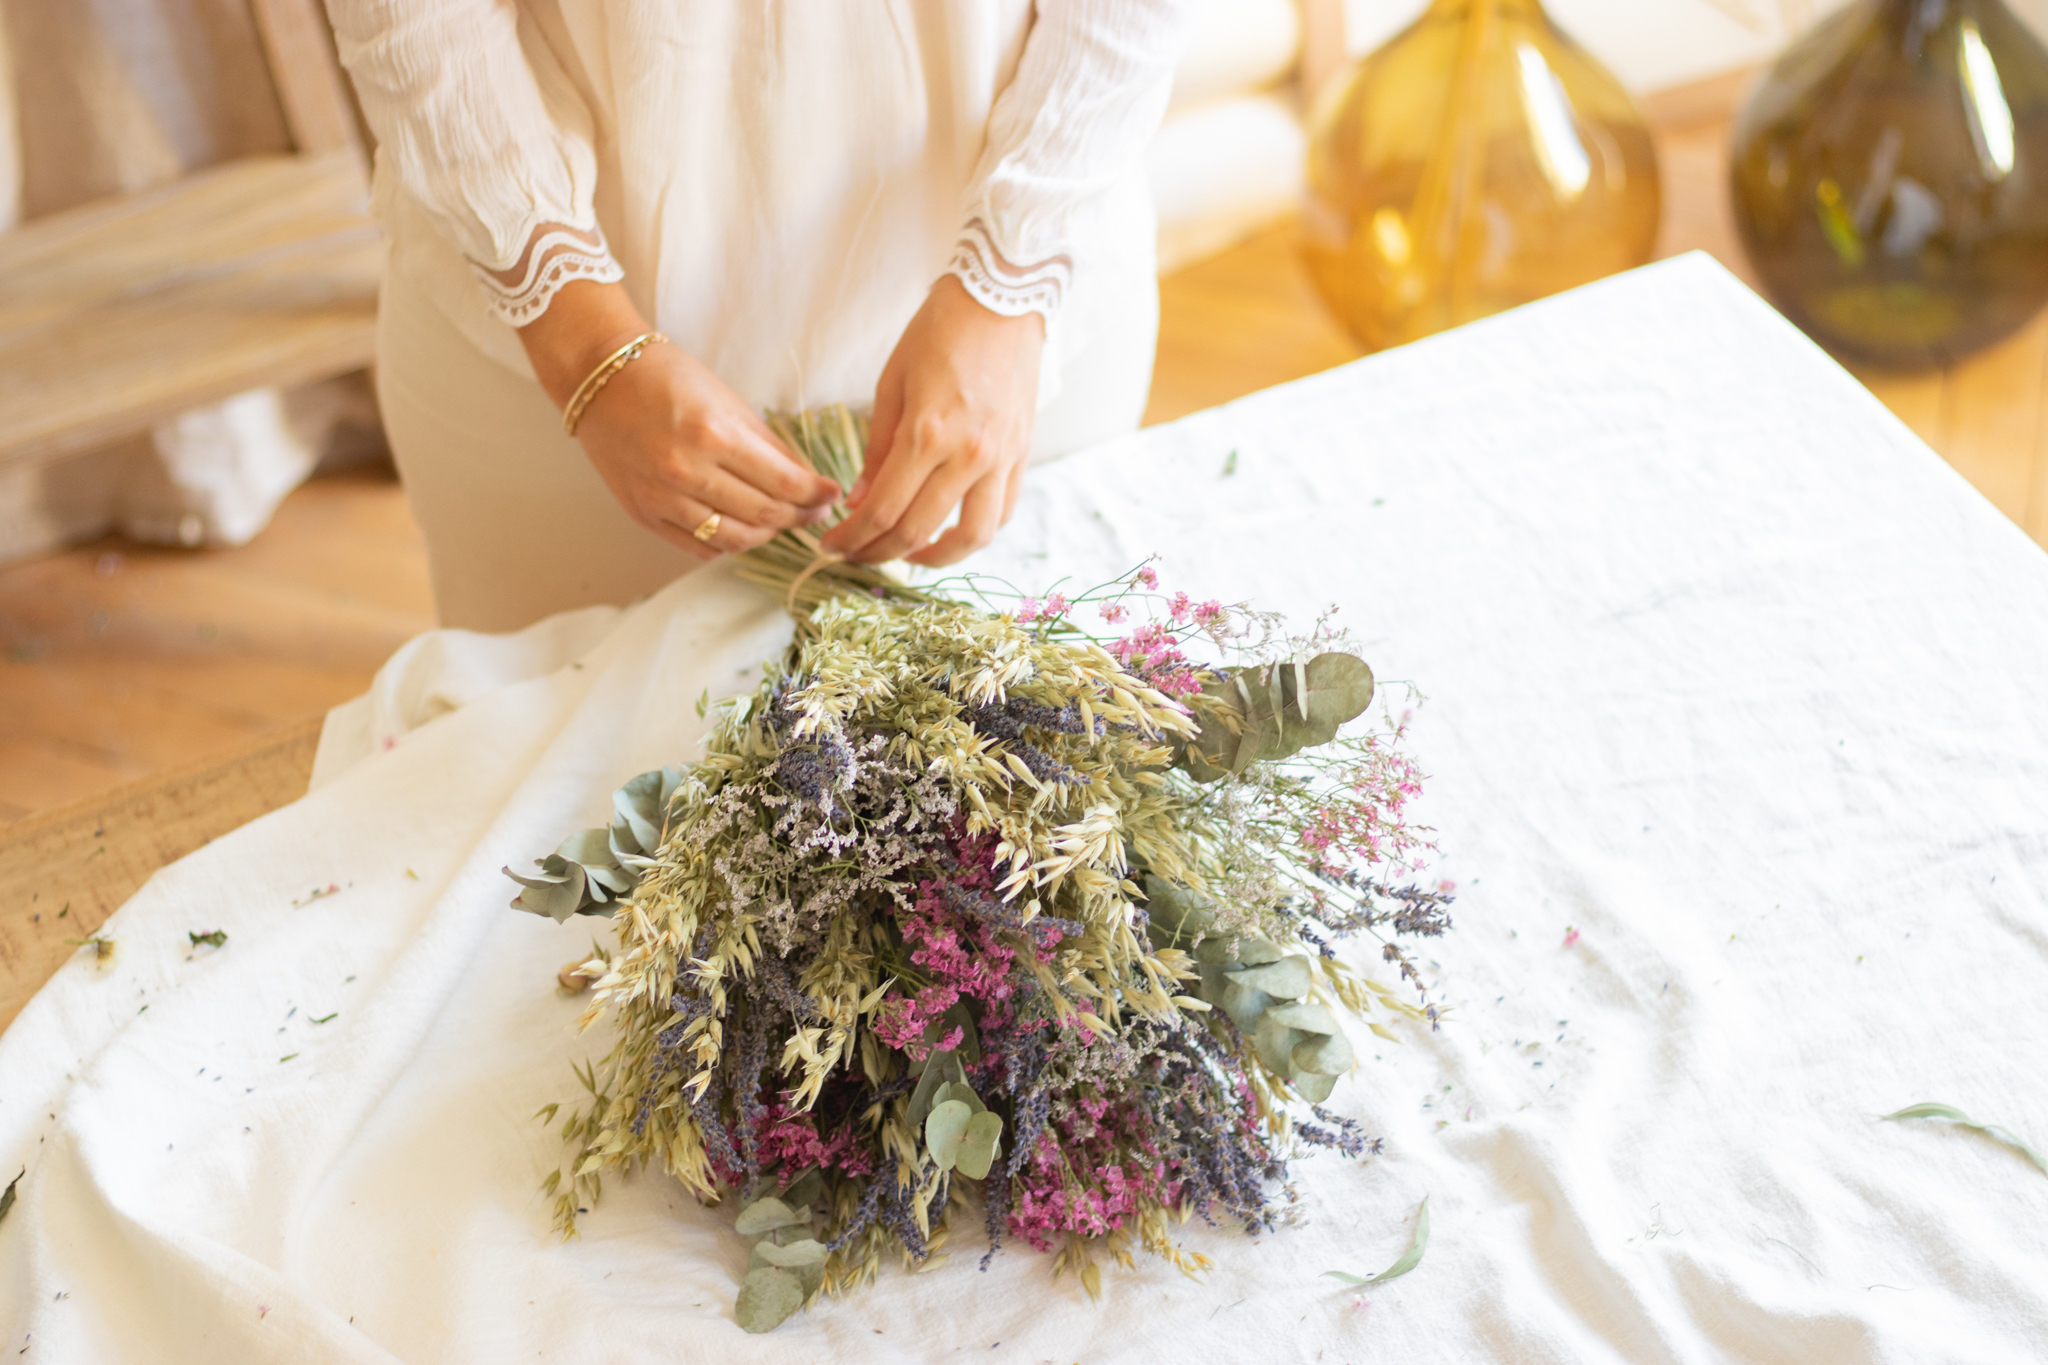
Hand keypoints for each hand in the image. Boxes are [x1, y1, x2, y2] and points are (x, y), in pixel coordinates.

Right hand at [518, 280, 839, 557]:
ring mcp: (661, 498)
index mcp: (713, 435)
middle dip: (798, 517)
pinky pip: (697, 547)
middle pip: (763, 516)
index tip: (831, 495)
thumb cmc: (667, 378)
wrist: (599, 378)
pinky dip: (727, 544)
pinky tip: (742, 530)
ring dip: (766, 536)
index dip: (816, 495)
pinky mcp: (643, 514)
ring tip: (781, 523)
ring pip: (733, 540)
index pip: (784, 483)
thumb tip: (808, 480)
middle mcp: (686, 472)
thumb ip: (769, 445)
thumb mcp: (728, 401)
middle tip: (814, 513)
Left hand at [820, 274, 1044, 566]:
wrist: (1002, 300)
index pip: (883, 510)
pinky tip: (949, 527)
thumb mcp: (892, 383)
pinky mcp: (1022, 455)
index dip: (853, 538)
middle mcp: (968, 455)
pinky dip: (975, 530)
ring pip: (972, 537)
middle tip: (857, 555)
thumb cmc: (939, 332)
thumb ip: (877, 448)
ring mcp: (1001, 459)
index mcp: (927, 433)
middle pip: (918, 531)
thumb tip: (861, 501)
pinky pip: (1002, 512)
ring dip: (936, 559)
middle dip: (878, 552)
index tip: (833, 545)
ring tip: (909, 554)